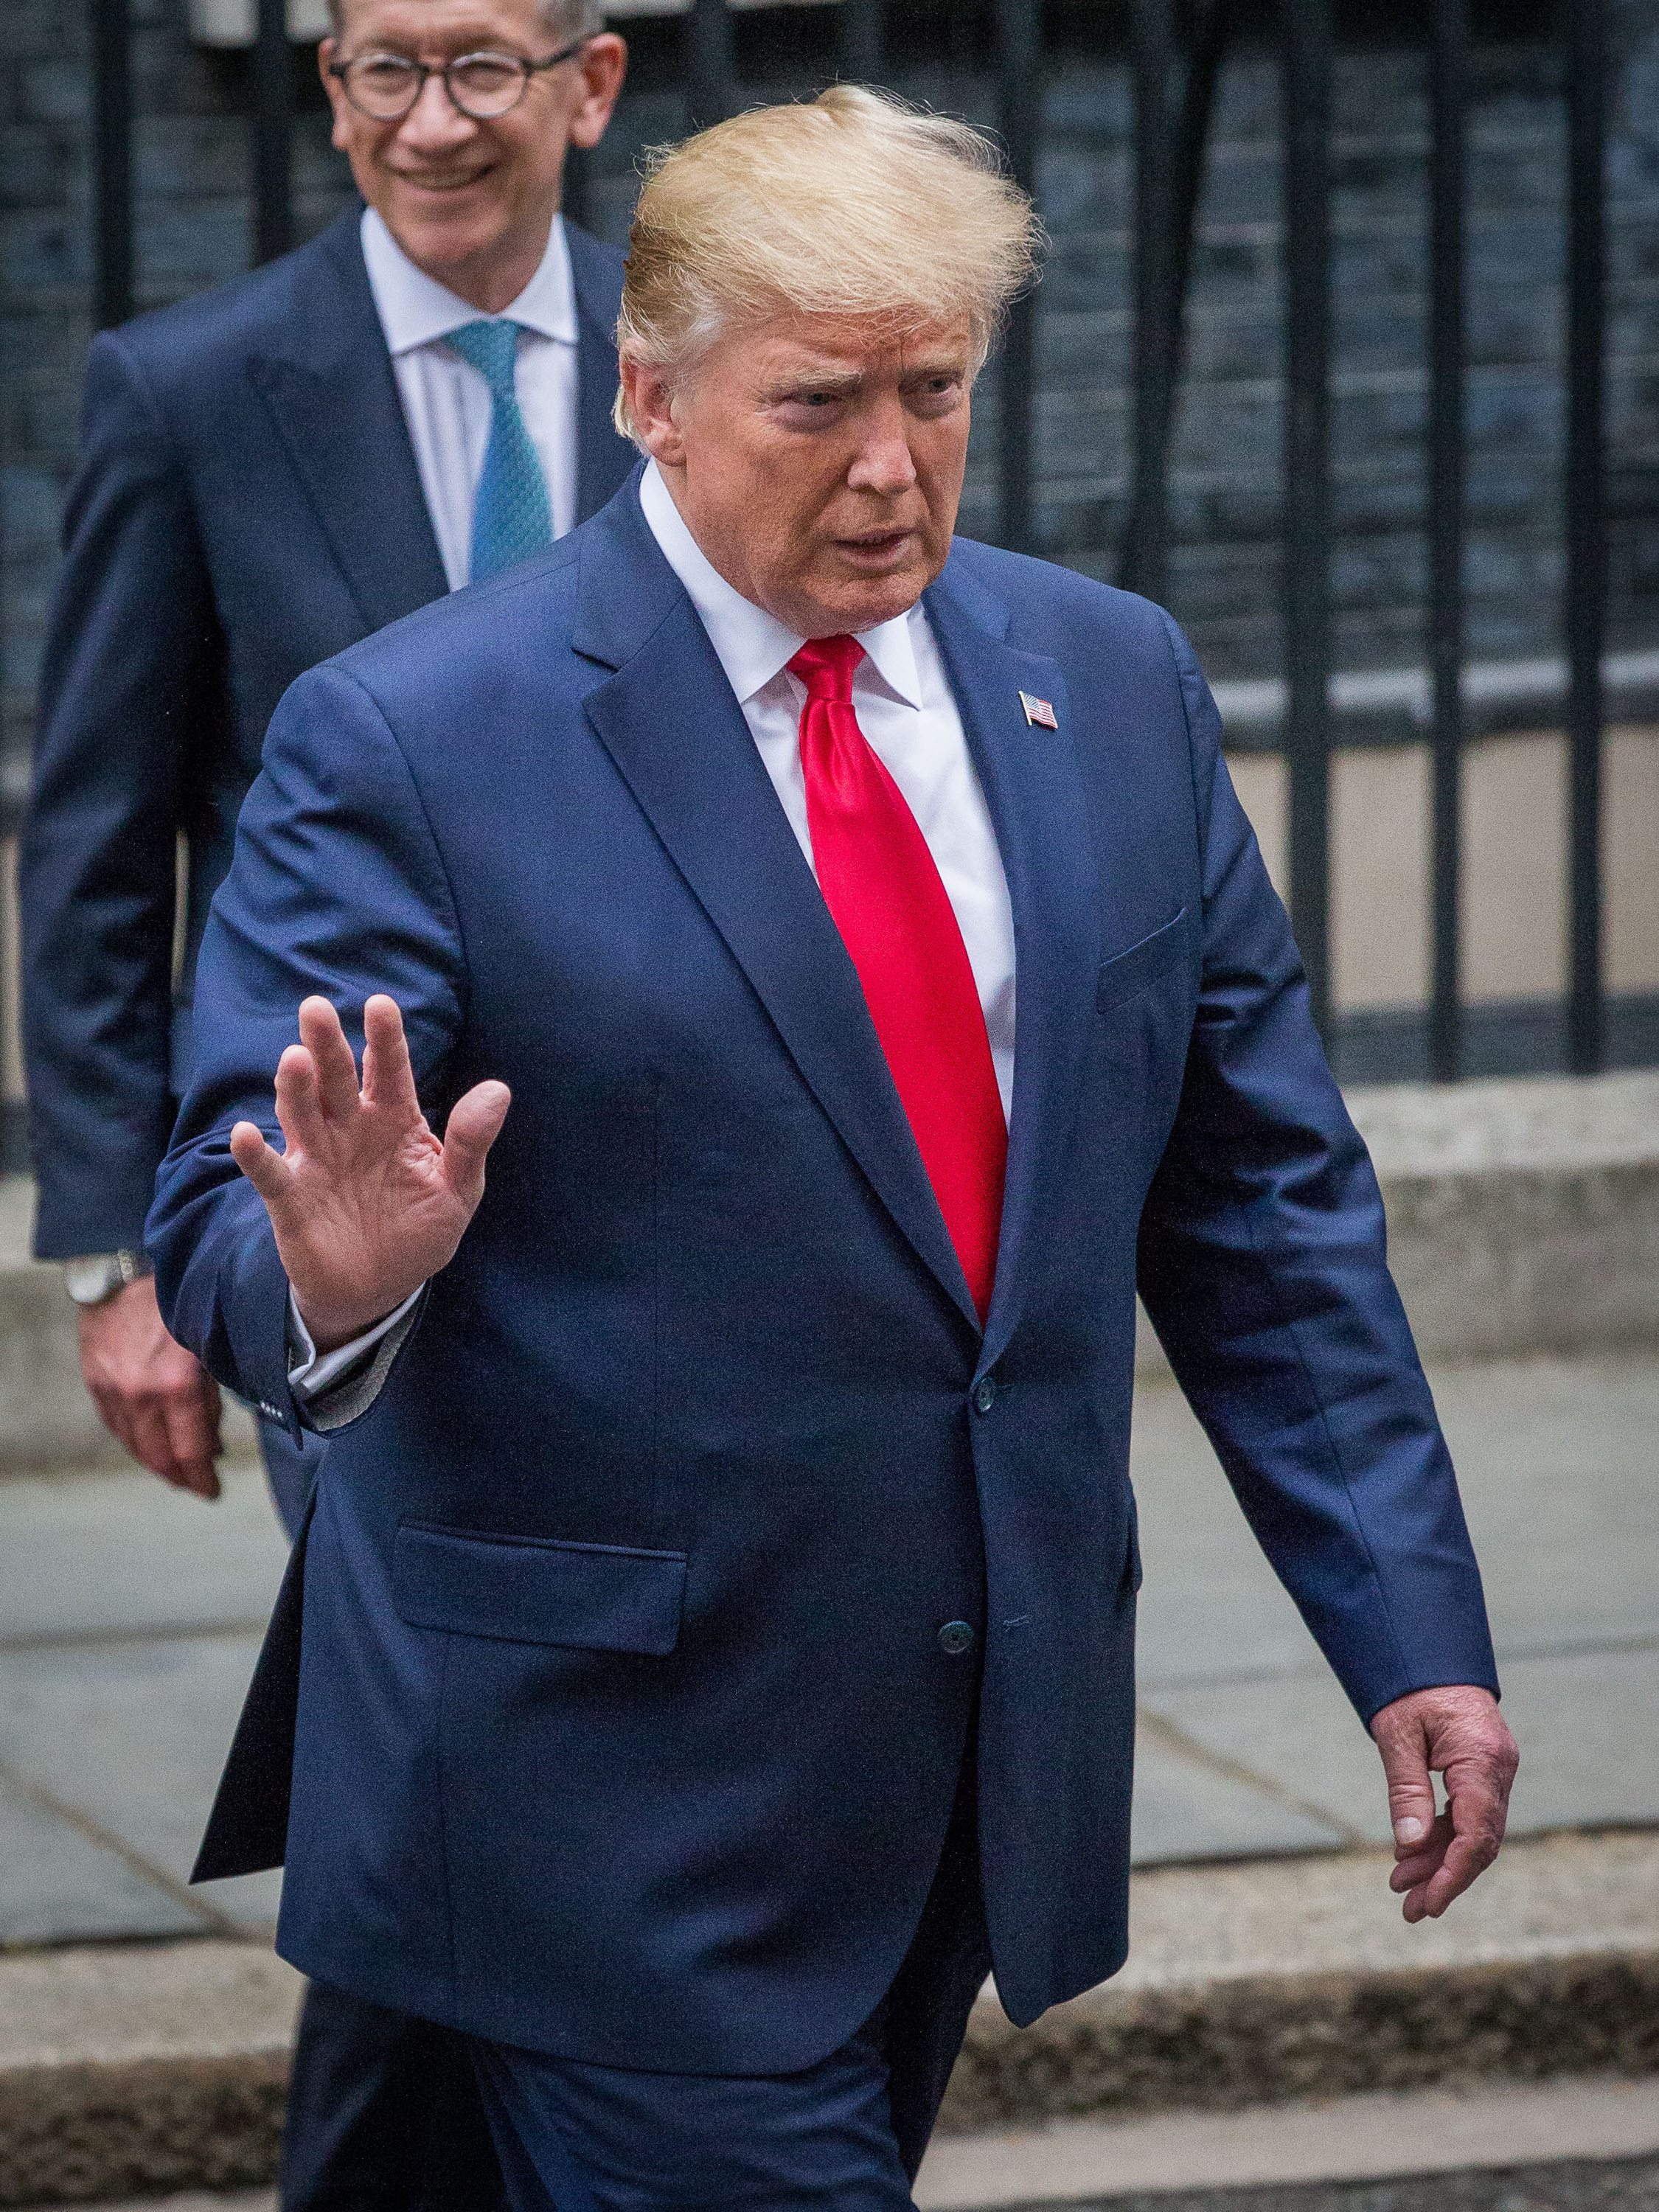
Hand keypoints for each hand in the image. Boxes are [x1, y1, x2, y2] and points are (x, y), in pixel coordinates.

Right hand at [78, 1274, 223, 1498]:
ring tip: (175, 1466)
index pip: (190, 1453)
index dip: (202, 1480)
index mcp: (178, 1385)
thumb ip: (215, 1395)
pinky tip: (148, 1440)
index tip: (211, 1491)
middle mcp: (142, 1394)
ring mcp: (114, 1390)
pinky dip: (134, 1438)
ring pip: (134, 1444)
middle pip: (159, 1457)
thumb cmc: (182, 1300)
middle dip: (180, 1475)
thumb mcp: (213, 1346)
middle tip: (196, 1483)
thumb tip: (213, 1439)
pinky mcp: (95, 1381)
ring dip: (155, 1460)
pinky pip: (115, 1425)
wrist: (129, 1267)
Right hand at [229, 995, 509, 1352]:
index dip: (385, 1040)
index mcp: (394, 1119)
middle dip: (327, 1046)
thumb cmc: (419, 1230)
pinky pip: (270, 1172)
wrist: (379, 1288)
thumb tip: (499, 1090)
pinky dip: (254, 1155)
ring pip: (303, 1114)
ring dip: (296, 1088)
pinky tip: (244, 1136)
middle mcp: (350, 1128)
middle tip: (316, 1009)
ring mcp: (317, 1159)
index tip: (381, 1006)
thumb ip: (471, 1143)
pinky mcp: (290, 1197)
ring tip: (295, 1060)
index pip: (389, 1071)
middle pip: (337, 1079)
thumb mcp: (458, 1191)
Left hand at [1370, 1683, 1517, 1922]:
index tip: (1429, 1902)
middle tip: (1410, 1910)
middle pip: (1479, 1840)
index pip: (1477, 1831)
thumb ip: (1406, 1790)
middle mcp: (1498, 1769)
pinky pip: (1466, 1815)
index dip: (1454, 1873)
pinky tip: (1410, 1855)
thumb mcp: (1397, 1735)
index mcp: (1482, 1759)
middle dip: (1445, 1878)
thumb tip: (1409, 1845)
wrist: (1428, 1652)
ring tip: (1401, 1887)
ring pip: (1472, 1832)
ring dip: (1439, 1861)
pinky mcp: (1482, 1772)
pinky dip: (1439, 1836)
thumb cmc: (1411, 1687)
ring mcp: (1494, 1772)